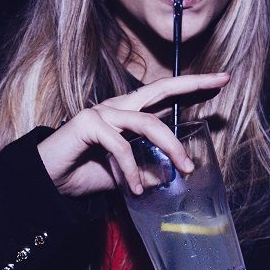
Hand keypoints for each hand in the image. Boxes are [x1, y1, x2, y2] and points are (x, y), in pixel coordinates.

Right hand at [37, 73, 228, 197]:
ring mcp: (102, 113)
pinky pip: (120, 147)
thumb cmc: (83, 173)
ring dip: (170, 146)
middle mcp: (117, 107)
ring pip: (147, 123)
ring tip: (183, 170)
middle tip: (222, 81)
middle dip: (192, 84)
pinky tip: (136, 190)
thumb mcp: (125, 175)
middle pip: (160, 89)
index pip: (164, 96)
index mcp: (128, 114)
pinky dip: (131, 170)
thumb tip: (172, 175)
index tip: (221, 80)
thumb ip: (147, 171)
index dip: (192, 86)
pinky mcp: (87, 125)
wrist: (46, 181)